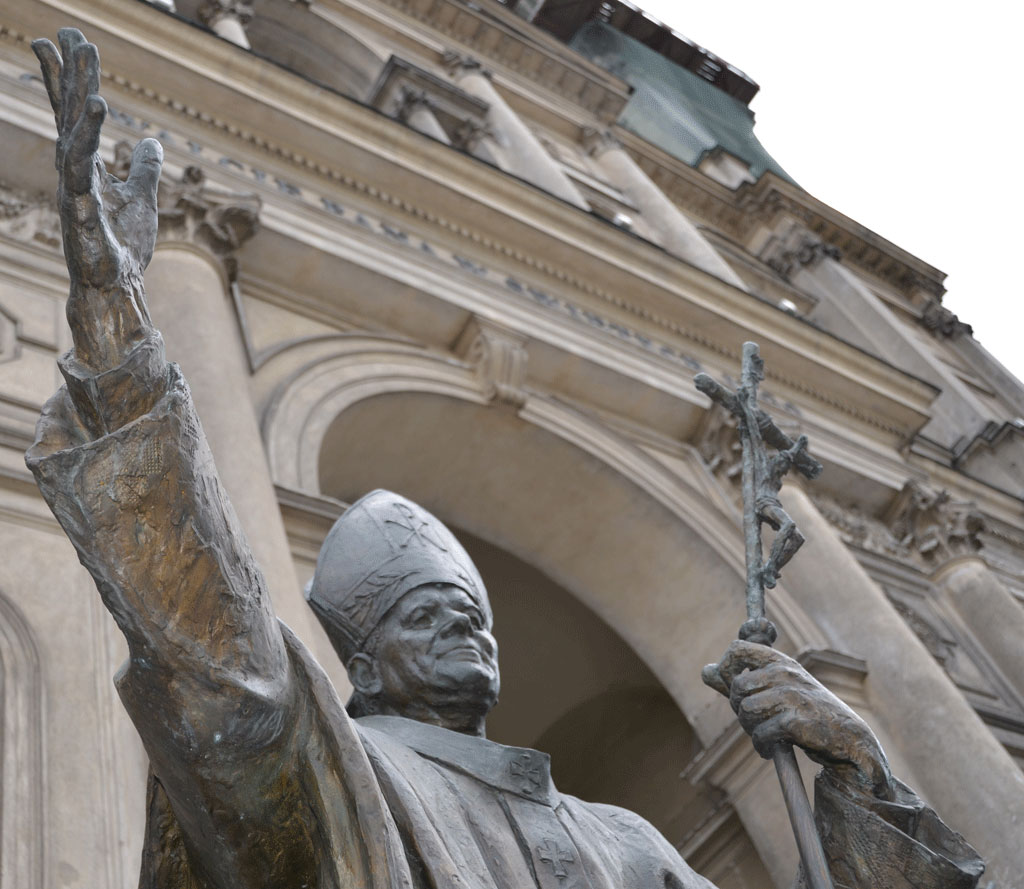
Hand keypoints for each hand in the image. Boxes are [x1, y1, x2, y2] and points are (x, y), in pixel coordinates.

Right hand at [32, 29, 162, 371]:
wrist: (115, 288)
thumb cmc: (122, 245)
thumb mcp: (141, 197)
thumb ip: (143, 168)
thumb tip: (150, 140)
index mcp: (86, 164)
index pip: (75, 112)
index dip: (69, 77)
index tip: (64, 39)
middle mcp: (74, 171)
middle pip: (71, 114)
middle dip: (70, 73)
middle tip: (69, 32)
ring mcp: (75, 190)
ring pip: (73, 135)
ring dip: (77, 97)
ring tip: (85, 60)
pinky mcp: (82, 211)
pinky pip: (83, 171)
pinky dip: (89, 141)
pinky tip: (97, 111)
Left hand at [703, 640, 893, 799]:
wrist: (848, 738)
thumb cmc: (807, 710)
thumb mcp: (777, 688)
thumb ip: (739, 680)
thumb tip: (705, 671)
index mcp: (780, 661)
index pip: (738, 648)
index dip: (726, 667)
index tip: (733, 688)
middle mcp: (785, 673)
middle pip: (737, 687)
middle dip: (739, 708)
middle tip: (755, 721)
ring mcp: (791, 696)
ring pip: (745, 711)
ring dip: (750, 729)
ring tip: (764, 735)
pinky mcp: (795, 721)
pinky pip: (761, 733)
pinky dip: (762, 745)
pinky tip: (771, 748)